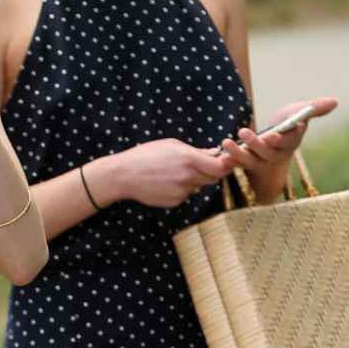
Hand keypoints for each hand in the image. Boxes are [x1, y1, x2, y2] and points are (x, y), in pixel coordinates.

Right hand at [113, 138, 235, 209]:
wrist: (124, 175)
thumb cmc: (146, 155)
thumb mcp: (172, 145)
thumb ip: (196, 151)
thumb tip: (215, 152)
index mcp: (189, 159)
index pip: (220, 167)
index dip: (225, 165)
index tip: (224, 161)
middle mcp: (187, 177)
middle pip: (213, 178)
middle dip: (211, 172)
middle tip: (201, 164)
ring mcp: (181, 192)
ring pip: (198, 186)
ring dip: (194, 180)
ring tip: (173, 172)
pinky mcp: (175, 202)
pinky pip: (186, 194)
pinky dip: (181, 188)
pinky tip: (165, 182)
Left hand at [217, 97, 337, 177]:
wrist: (271, 140)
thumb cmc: (287, 123)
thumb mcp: (300, 113)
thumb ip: (314, 108)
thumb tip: (335, 101)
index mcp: (291, 142)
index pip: (291, 140)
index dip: (288, 134)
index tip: (288, 126)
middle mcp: (277, 154)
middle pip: (269, 152)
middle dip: (258, 144)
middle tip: (246, 133)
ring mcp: (260, 160)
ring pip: (250, 159)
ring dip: (238, 152)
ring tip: (226, 142)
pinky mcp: (245, 163)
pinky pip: (237, 164)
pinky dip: (228, 160)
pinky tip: (219, 153)